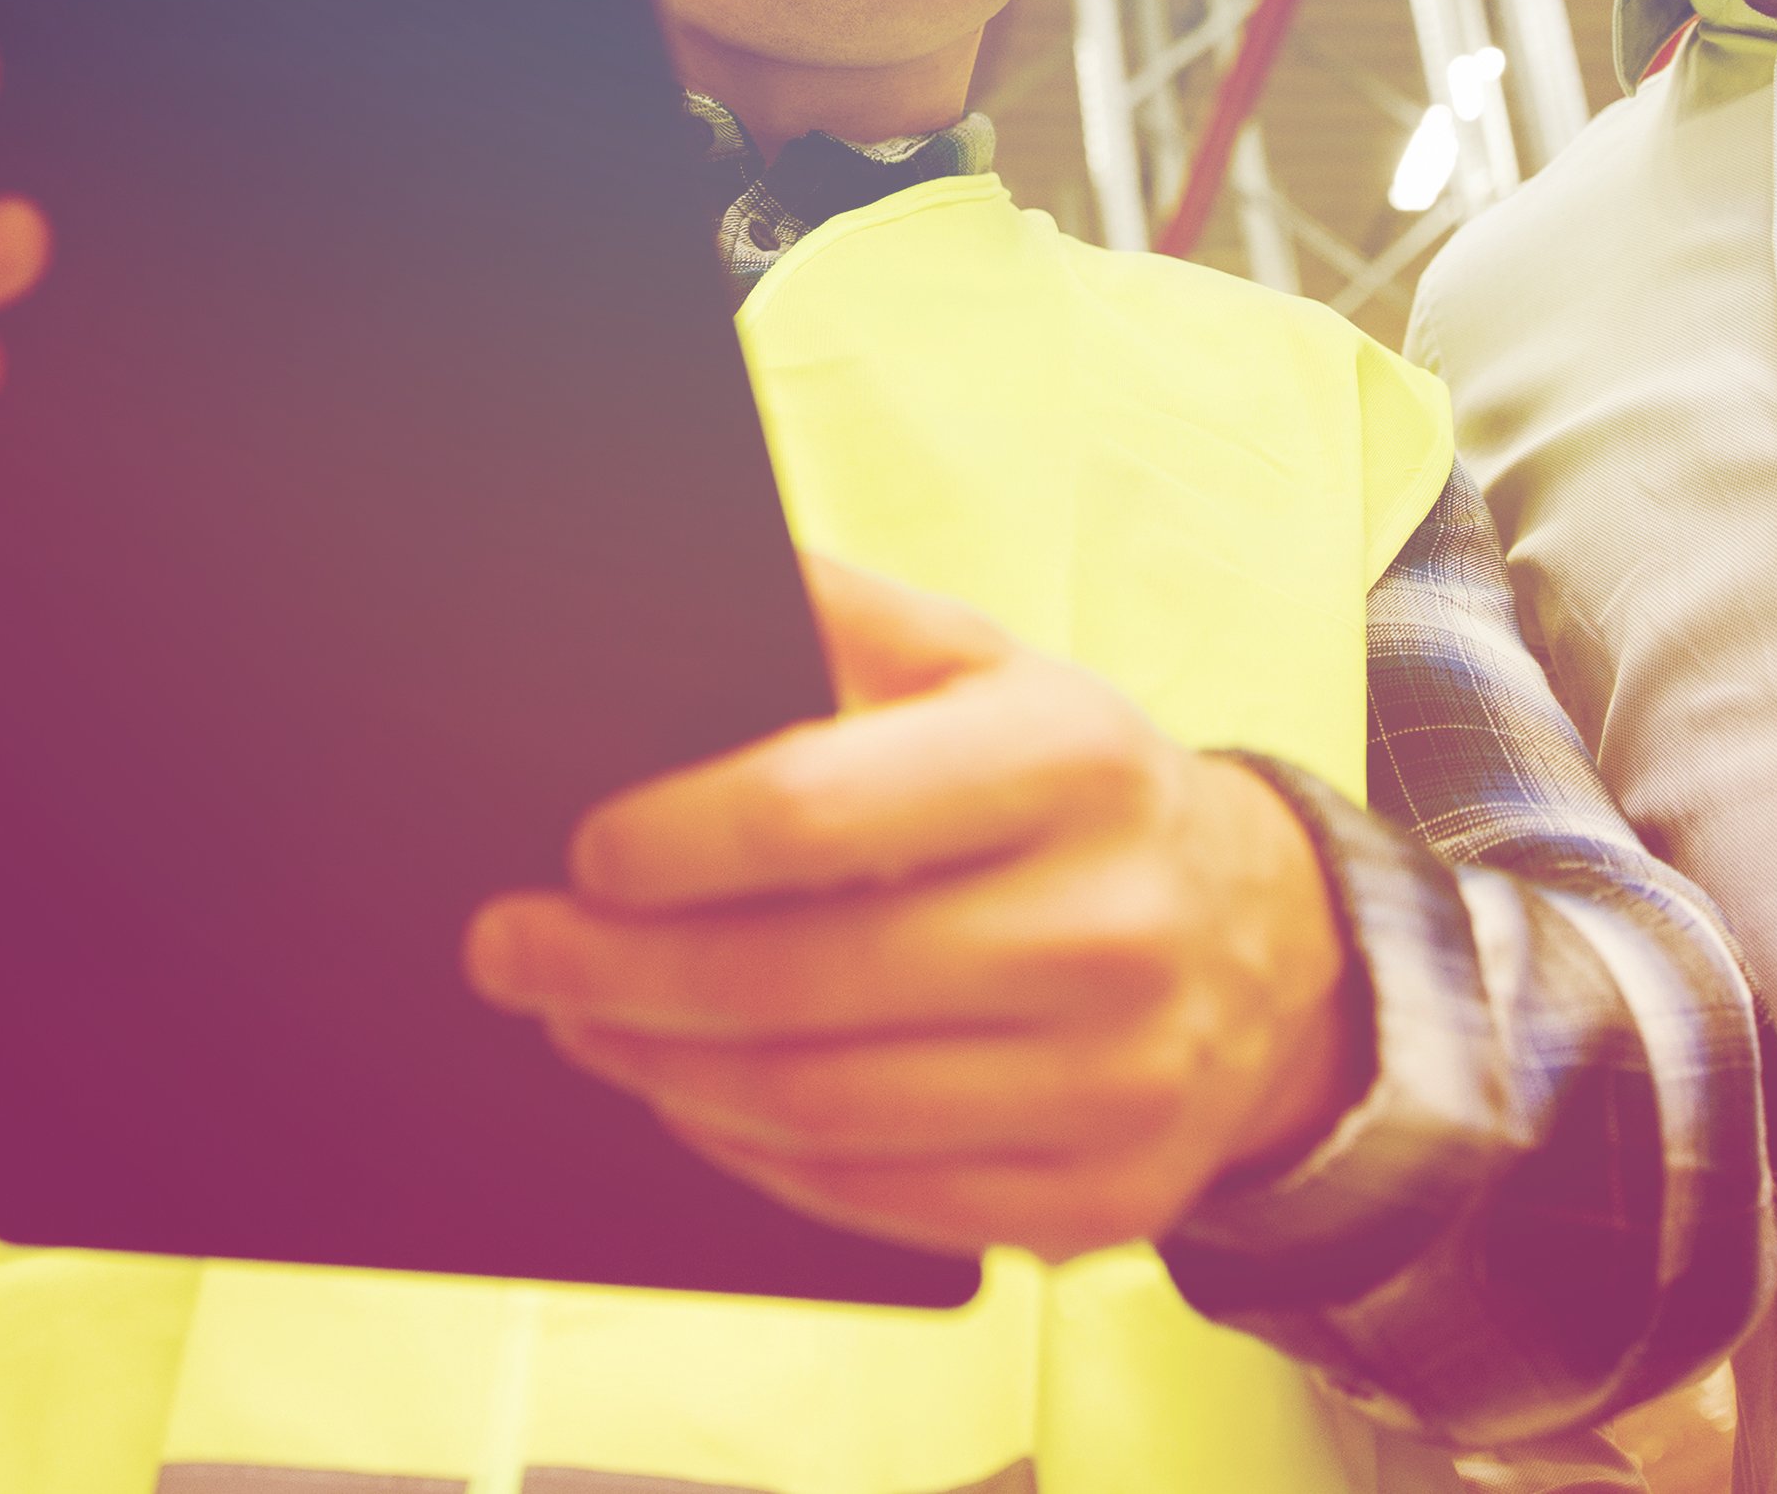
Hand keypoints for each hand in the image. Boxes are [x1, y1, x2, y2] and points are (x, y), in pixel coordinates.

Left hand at [460, 555, 1360, 1258]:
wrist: (1265, 939)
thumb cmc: (1071, 784)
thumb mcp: (980, 662)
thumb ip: (833, 616)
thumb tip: (661, 576)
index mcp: (1071, 759)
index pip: (817, 813)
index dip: (672, 842)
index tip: (578, 850)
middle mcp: (1110, 924)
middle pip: (798, 981)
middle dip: (615, 974)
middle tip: (512, 952)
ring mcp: (1116, 1078)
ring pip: (822, 1108)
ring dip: (662, 1072)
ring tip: (581, 1024)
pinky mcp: (1104, 1197)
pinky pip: (876, 1201)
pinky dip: (752, 1157)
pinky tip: (691, 1097)